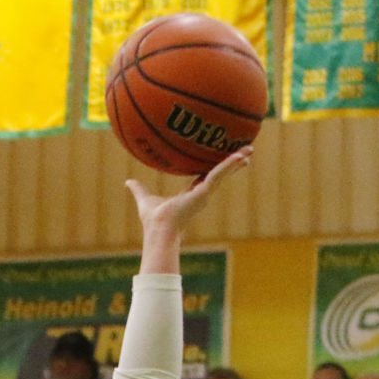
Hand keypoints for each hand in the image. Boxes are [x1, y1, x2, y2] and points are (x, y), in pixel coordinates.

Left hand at [126, 146, 253, 234]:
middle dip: (232, 164)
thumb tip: (127, 182)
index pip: (206, 178)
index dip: (214, 169)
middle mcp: (200, 194)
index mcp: (190, 194)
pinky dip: (229, 165)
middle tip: (246, 153)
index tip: (222, 162)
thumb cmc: (152, 220)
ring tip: (250, 149)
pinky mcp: (204, 192)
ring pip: (223, 172)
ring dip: (236, 161)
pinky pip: (219, 174)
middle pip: (220, 174)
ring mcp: (204, 193)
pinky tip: (240, 156)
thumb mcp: (144, 199)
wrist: (158, 229)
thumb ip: (138, 190)